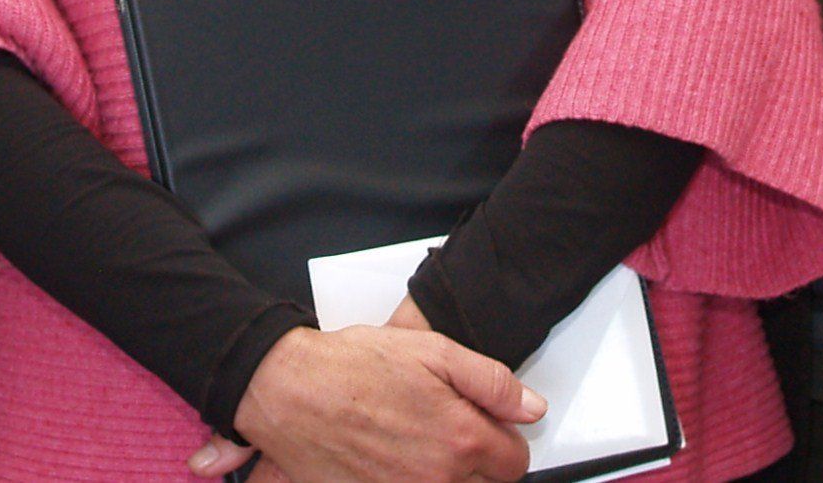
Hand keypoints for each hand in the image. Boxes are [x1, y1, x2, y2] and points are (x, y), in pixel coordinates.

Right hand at [186, 324, 541, 482]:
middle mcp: (437, 480)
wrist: (292, 392)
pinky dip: (414, 480)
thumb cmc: (353, 367)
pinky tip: (399, 460)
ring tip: (422, 444)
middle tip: (451, 431)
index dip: (504, 439)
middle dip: (480, 462)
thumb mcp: (433, 352)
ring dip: (449, 476)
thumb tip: (531, 408)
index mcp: (460, 440)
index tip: (486, 425)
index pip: (515, 463)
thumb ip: (492, 382)